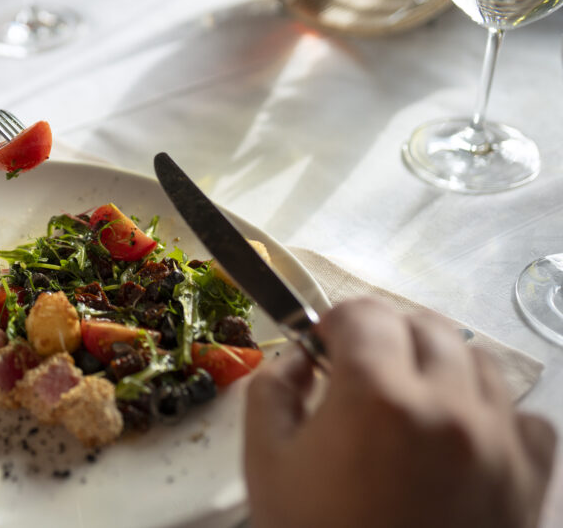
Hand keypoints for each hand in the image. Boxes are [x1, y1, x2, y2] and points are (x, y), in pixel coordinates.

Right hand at [244, 298, 555, 527]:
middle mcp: (450, 406)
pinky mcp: (531, 481)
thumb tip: (299, 358)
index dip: (337, 321)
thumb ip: (272, 390)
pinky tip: (459, 439)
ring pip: (480, 361)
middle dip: (388, 337)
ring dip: (440, 366)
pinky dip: (492, 415)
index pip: (366, 313)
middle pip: (427, 327)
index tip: (324, 344)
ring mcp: (500, 443)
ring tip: (411, 402)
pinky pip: (524, 417)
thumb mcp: (265, 464)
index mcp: (378, 396)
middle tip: (361, 371)